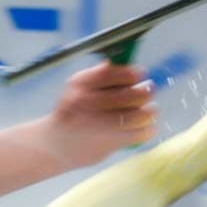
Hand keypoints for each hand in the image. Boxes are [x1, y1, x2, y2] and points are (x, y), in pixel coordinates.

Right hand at [40, 61, 156, 167]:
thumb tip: (117, 62)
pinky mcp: (107, 141)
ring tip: (152, 109)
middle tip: (150, 90)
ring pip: (136, 115)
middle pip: (127, 95)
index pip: (111, 74)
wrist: (55, 145)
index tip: (141, 73)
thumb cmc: (70, 113)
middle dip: (144, 91)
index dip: (130, 72)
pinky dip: (147, 129)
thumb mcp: (75, 89)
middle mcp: (86, 102)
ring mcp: (97, 123)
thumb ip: (96, 76)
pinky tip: (148, 127)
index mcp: (79, 85)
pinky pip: (137, 134)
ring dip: (149, 111)